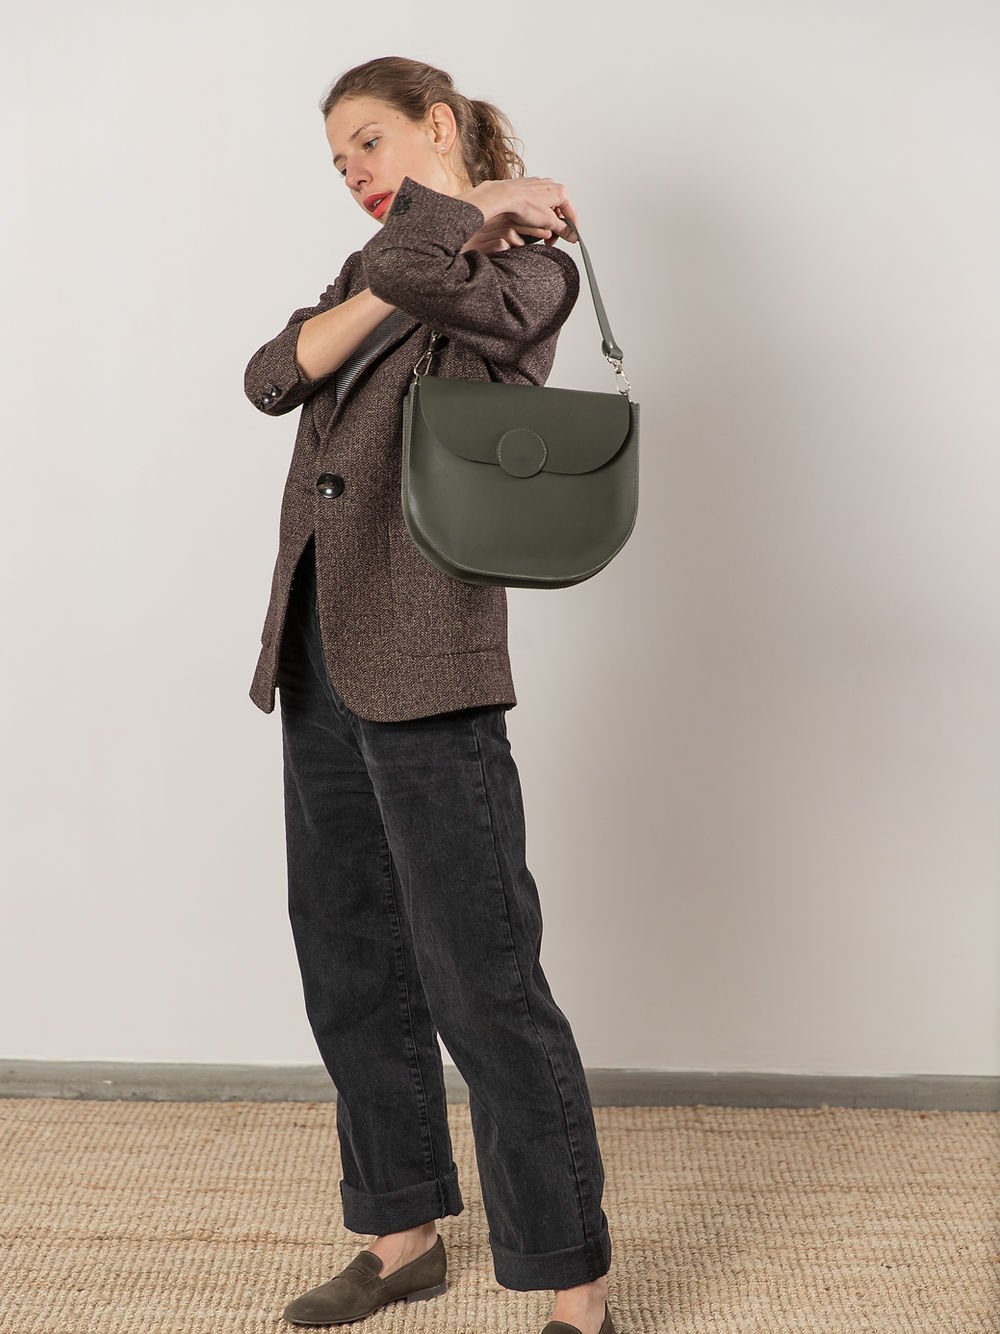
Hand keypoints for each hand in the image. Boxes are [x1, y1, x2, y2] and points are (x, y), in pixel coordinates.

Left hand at [462, 177, 579, 248]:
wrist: (503, 196)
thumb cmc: (523, 204)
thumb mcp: (548, 222)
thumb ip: (563, 230)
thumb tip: (572, 236)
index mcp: (560, 192)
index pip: (572, 215)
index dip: (572, 230)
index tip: (571, 239)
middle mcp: (551, 186)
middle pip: (559, 212)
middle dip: (556, 228)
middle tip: (550, 240)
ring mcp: (539, 186)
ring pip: (548, 208)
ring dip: (546, 222)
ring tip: (539, 232)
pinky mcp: (528, 188)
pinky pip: (537, 204)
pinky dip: (536, 214)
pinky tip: (530, 222)